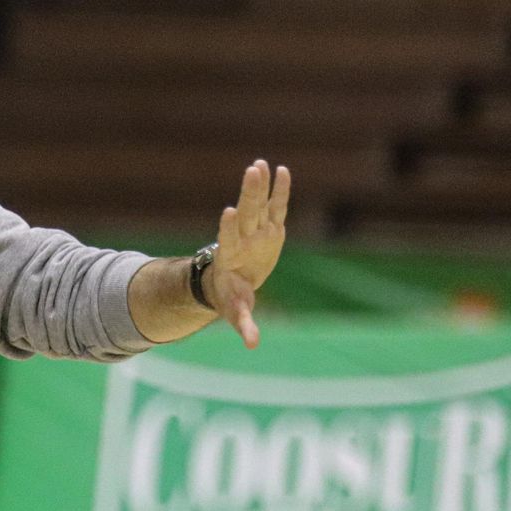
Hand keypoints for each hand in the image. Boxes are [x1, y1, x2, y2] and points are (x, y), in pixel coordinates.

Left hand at [209, 159, 289, 348]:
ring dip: (259, 185)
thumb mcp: (236, 313)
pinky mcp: (269, 227)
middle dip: (248, 194)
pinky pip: (275, 206)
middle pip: (246, 213)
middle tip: (251, 171)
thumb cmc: (231, 299)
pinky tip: (282, 170)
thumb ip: (244, 325)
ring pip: (258, 204)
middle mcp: (242, 239)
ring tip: (260, 164)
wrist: (229, 284)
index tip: (228, 212)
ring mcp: (255, 231)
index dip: (228, 227)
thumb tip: (252, 346)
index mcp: (232, 258)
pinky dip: (279, 190)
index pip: (228, 239)